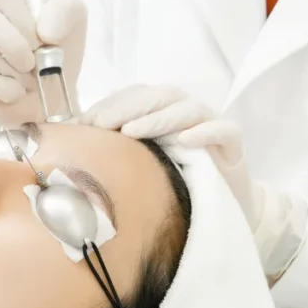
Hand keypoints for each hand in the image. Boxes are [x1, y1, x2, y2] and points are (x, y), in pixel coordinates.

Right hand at [0, 0, 86, 128]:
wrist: (50, 97)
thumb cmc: (54, 54)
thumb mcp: (71, 23)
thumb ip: (65, 10)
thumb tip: (46, 30)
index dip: (21, 17)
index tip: (40, 37)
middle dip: (17, 45)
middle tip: (33, 61)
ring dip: (18, 73)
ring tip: (27, 78)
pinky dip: (9, 90)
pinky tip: (14, 91)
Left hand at [80, 85, 264, 229]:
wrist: (222, 211)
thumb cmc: (178, 186)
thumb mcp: (142, 168)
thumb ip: (118, 153)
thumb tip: (74, 147)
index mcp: (164, 113)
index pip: (136, 96)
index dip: (110, 104)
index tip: (85, 123)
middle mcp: (187, 113)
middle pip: (159, 96)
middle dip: (127, 107)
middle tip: (102, 124)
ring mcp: (212, 126)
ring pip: (188, 108)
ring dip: (158, 118)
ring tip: (132, 133)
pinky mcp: (234, 145)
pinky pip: (222, 130)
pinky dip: (204, 132)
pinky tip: (185, 141)